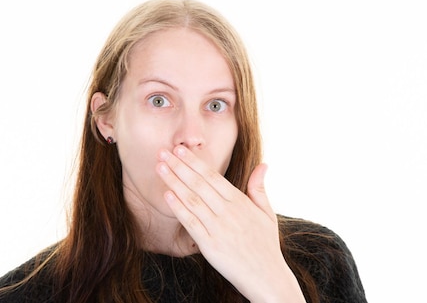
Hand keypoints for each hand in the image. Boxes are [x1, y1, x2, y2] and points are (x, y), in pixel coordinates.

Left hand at [156, 145, 305, 301]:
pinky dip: (179, 208)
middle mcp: (228, 212)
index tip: (180, 149)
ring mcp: (218, 228)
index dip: (194, 161)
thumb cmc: (265, 245)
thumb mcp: (267, 213)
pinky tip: (166, 195)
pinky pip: (191, 223)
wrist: (266, 276)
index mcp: (240, 202)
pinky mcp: (210, 245)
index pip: (212, 176)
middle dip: (179, 166)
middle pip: (199, 183)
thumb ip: (259, 188)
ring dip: (174, 182)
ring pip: (192, 199)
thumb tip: (264, 164)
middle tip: (162, 152)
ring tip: (159, 168)